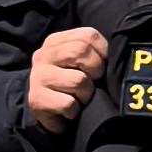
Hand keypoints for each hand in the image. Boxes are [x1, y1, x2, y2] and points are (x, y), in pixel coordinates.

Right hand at [21, 25, 107, 141]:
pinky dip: (74, 110)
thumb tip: (115, 53)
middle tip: (91, 83)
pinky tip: (69, 110)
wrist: (50, 115)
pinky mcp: (36, 98)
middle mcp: (43, 55)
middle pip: (80, 51)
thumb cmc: (72, 88)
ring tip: (78, 98)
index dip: (102, 54)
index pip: (88, 36)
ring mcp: (38, 76)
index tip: (99, 69)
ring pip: (78, 80)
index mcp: (56, 42)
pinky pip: (68, 103)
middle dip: (95, 71)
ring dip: (86, 94)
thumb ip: (94, 52)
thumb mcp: (82, 64)